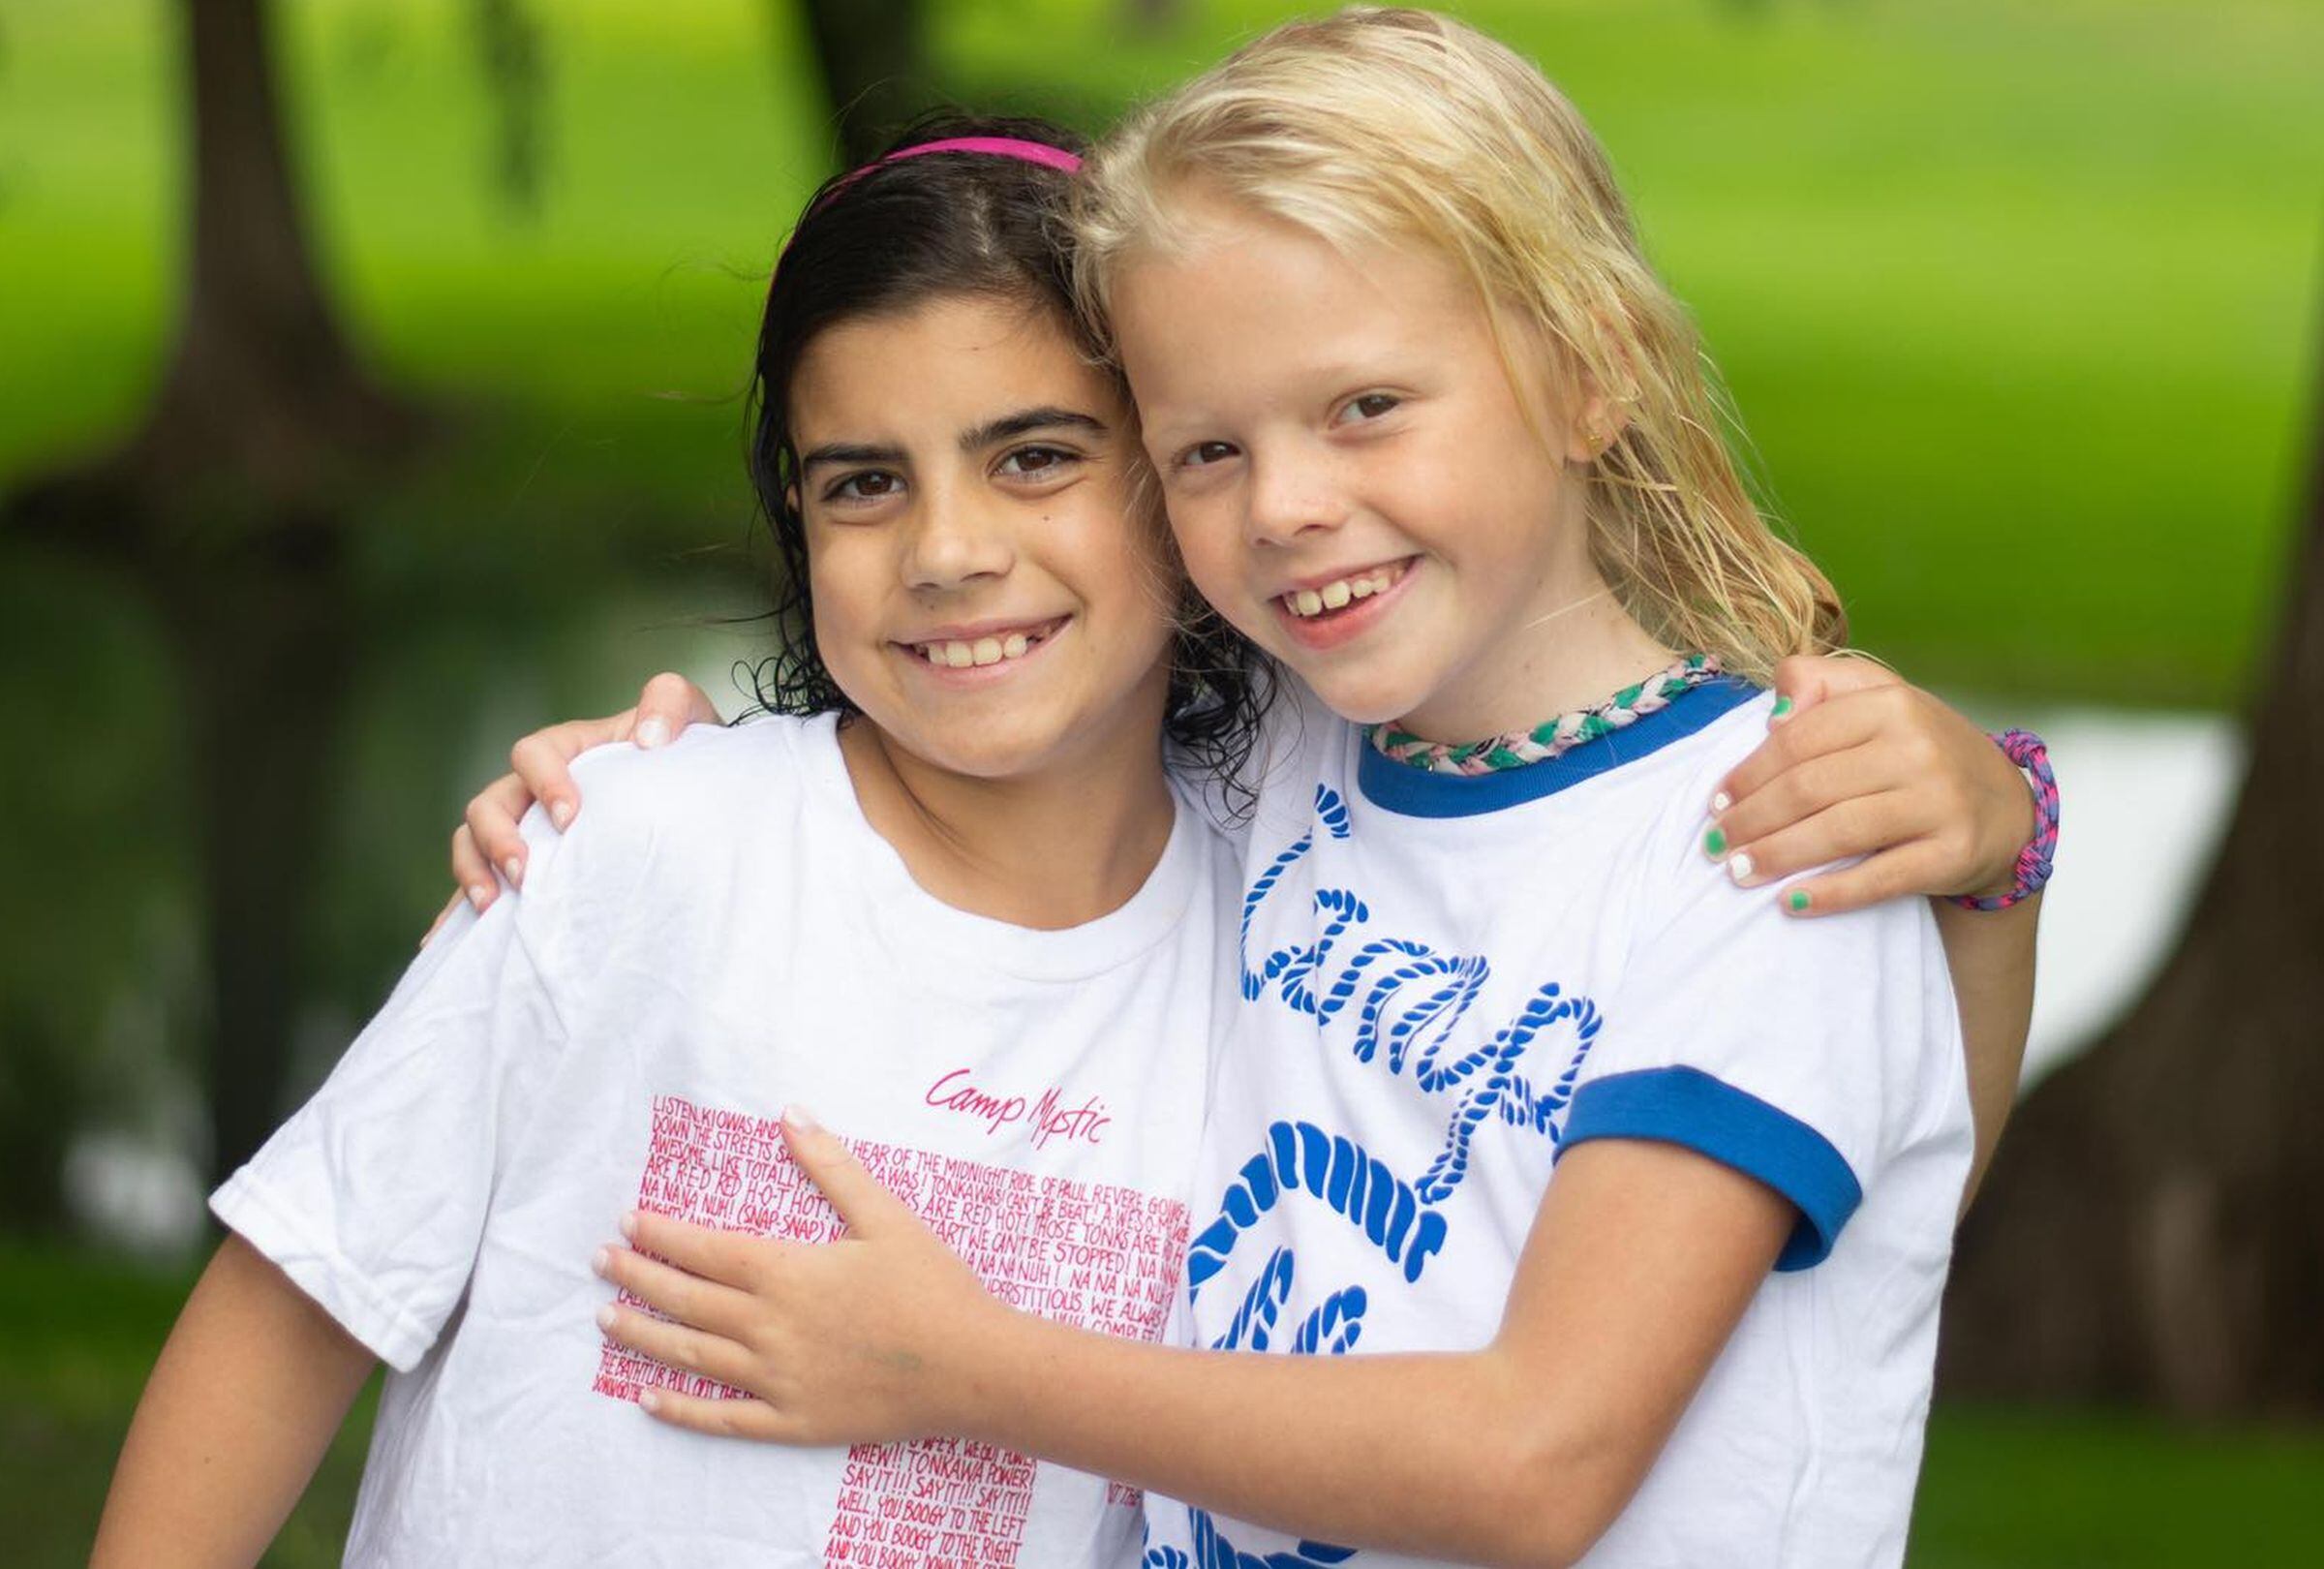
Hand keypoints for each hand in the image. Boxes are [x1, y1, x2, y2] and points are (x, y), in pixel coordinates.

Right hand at [424, 672, 720, 942]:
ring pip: (471, 842)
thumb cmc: (685, 753)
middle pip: (489, 803)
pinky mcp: (529, 869)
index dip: (543, 781)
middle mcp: (535, 788)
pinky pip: (481, 886)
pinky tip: (446, 942)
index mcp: (568, 750)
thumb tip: (647, 738)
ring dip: (472, 872)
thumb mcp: (690, 715)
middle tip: (524, 874)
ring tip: (491, 907)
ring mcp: (526, 830)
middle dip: (497, 837)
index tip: (570, 817)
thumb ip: (670, 703)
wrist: (698, 799)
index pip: (534, 753)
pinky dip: (458, 912)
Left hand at [591, 1109, 999, 1445]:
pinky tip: (649, 1401)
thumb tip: (790, 1113)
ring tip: (606, 1320)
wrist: (970, 1365)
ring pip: (692, 1356)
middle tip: (601, 1263)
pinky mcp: (791, 1420)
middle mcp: (767, 1326)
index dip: (661, 1235)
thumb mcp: (884, 1215)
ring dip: (644, 1336)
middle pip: (686, 1299)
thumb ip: (831, 1165)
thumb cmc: (931, 1285)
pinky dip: (681, 1411)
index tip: (626, 1223)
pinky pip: (723, 1418)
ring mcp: (775, 1378)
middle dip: (637, 1278)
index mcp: (785, 1271)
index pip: (704, 1249)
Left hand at [1705, 655, 2034, 916]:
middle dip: (1751, 820)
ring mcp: (1939, 802)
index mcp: (1892, 704)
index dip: (1748, 773)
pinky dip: (1830, 894)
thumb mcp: (1880, 700)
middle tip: (1716, 845)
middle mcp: (1919, 748)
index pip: (1798, 739)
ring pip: (1837, 832)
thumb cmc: (1919, 752)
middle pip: (1809, 788)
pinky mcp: (1953, 854)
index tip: (1715, 802)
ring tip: (1738, 872)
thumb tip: (1774, 712)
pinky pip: (1880, 878)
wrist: (2005, 808)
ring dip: (1777, 856)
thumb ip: (1821, 684)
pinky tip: (1790, 903)